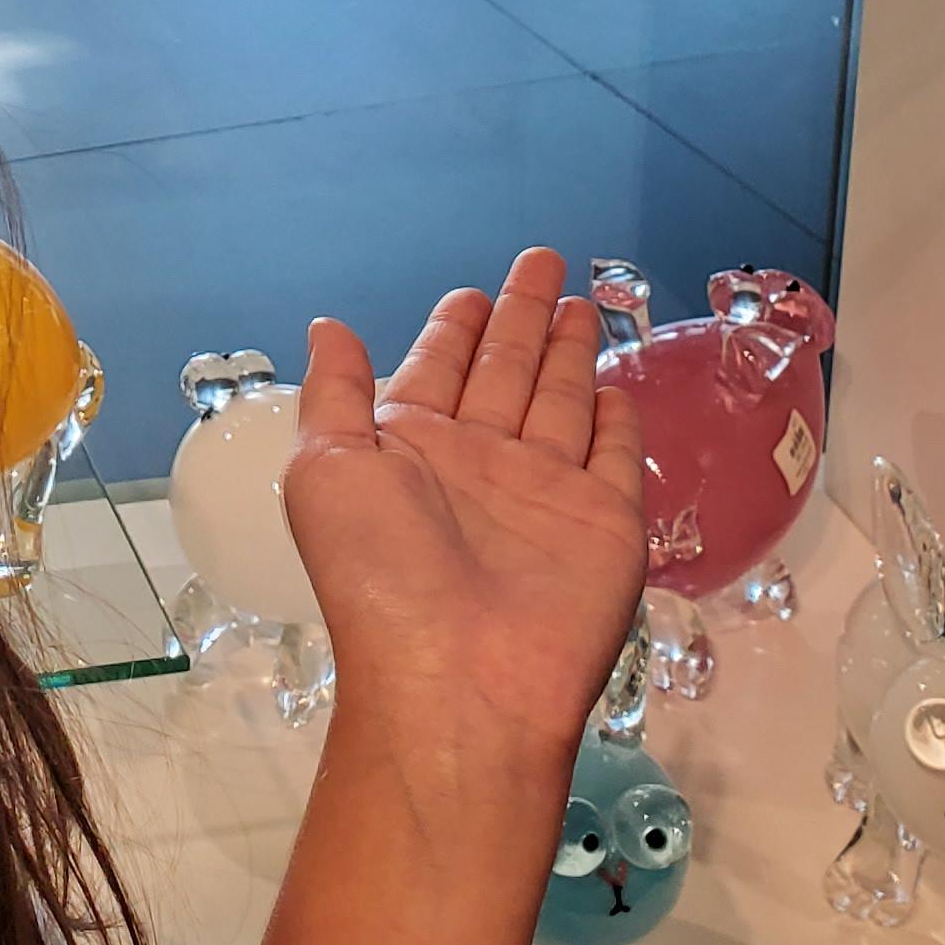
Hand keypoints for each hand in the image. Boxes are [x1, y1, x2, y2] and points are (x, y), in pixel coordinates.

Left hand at [281, 248, 644, 791]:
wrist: (460, 684)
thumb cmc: (381, 576)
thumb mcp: (327, 471)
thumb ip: (335, 394)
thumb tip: (330, 326)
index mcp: (410, 450)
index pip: (438, 369)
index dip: (453, 329)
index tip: (470, 292)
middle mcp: (479, 463)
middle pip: (506, 371)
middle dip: (522, 317)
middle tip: (543, 260)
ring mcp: (545, 492)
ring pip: (562, 401)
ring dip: (569, 353)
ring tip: (579, 303)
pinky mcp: (605, 522)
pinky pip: (614, 456)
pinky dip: (617, 419)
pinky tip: (617, 386)